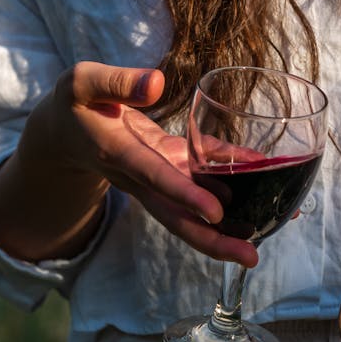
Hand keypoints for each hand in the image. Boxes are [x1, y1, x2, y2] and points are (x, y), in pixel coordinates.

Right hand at [0, 61, 257, 265]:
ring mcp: (160, 175)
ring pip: (196, 206)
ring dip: (232, 223)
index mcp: (119, 154)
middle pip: (179, 217)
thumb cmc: (74, 104)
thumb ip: (117, 83)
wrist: (65, 132)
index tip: (215, 212)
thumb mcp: (82, 83)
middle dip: (214, 240)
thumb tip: (156, 83)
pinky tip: (265, 176)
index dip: (184, 195)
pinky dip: (235, 175)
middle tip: (251, 258)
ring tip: (275, 228)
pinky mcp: (172, 166)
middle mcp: (143, 176)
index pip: (155, 177)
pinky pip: (206, 175)